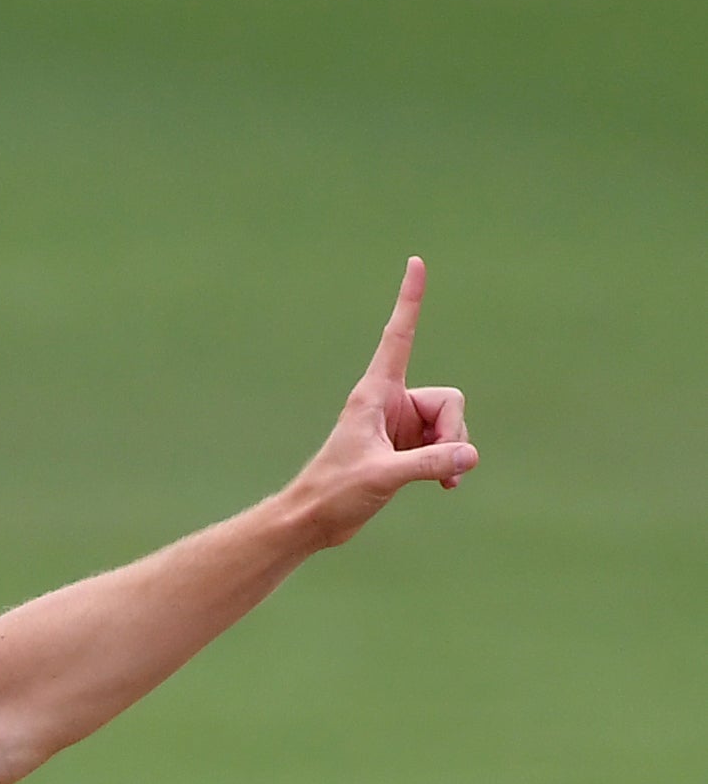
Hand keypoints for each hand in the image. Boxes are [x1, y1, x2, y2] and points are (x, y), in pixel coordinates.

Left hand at [284, 256, 479, 549]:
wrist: (313, 520)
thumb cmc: (333, 493)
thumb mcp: (382, 476)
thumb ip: (427, 465)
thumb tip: (470, 455)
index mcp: (375, 394)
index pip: (398, 336)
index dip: (409, 300)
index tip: (416, 263)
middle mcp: (390, 403)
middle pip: (449, 402)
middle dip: (453, 431)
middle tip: (442, 462)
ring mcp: (400, 426)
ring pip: (450, 425)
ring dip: (452, 452)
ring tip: (442, 480)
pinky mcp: (404, 448)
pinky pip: (444, 445)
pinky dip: (449, 463)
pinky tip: (447, 484)